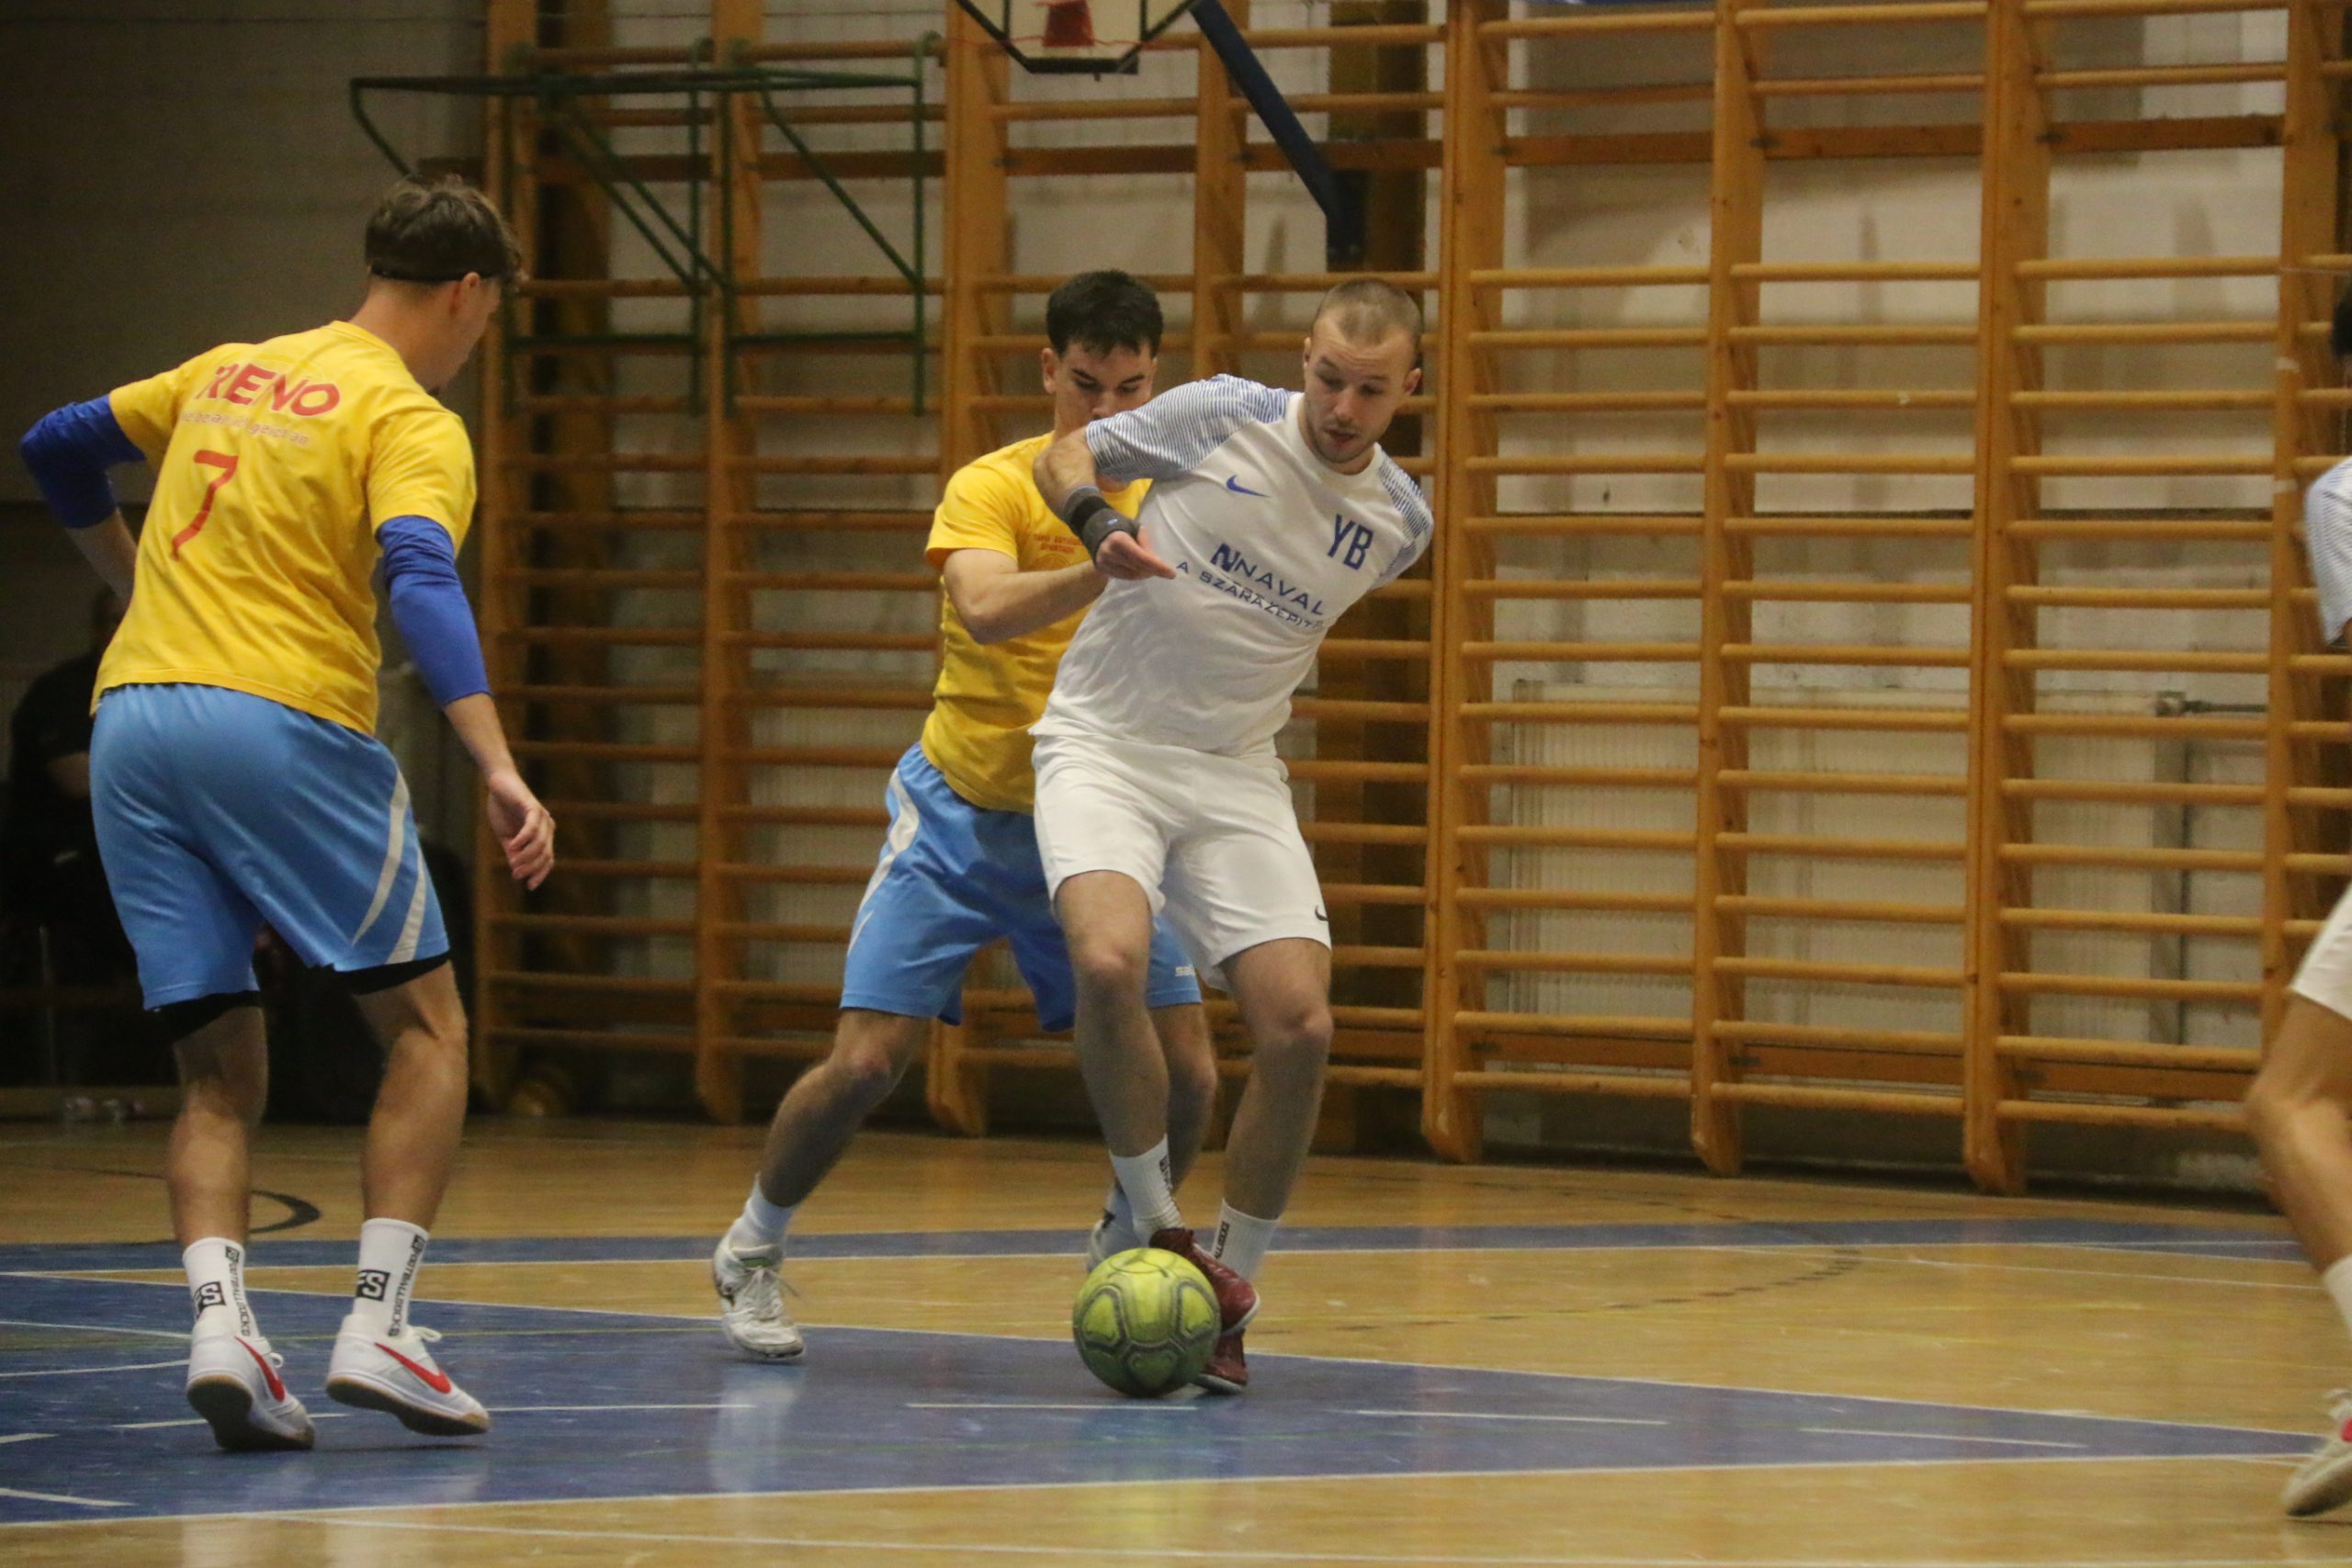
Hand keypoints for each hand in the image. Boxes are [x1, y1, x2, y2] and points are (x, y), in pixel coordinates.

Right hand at [483, 768, 554, 889]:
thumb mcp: (507, 837)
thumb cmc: (503, 809)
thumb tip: (517, 872)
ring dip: (526, 857)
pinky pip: (532, 828)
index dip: (540, 873)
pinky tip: (511, 847)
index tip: (529, 886)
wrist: (497, 784)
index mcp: (543, 835)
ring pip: (539, 844)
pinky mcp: (533, 807)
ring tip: (513, 865)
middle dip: (532, 868)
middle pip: (545, 854)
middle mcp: (547, 826)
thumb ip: (513, 853)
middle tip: (516, 875)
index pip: (548, 859)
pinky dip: (522, 839)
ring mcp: (542, 817)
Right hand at [1095, 530, 1176, 581]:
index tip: (1172, 573)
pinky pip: (1123, 577)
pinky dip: (1134, 575)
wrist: (1095, 529)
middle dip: (1153, 571)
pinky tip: (1140, 571)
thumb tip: (1155, 559)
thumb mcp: (1135, 528)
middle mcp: (1110, 554)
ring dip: (1144, 574)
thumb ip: (1145, 542)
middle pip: (1137, 569)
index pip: (1142, 558)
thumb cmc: (1120, 526)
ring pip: (1130, 576)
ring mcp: (1104, 564)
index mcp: (1119, 541)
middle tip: (1165, 572)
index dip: (1158, 567)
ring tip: (1152, 570)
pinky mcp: (1102, 570)